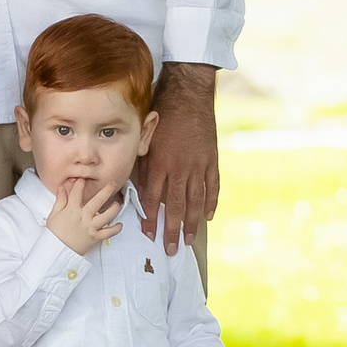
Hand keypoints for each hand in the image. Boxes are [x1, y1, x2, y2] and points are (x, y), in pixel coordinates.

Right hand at [46, 177, 124, 256]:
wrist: (57, 250)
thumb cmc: (55, 233)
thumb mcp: (54, 214)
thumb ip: (60, 199)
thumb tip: (62, 187)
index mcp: (72, 210)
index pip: (77, 192)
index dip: (81, 183)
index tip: (83, 179)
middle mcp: (84, 217)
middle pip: (98, 200)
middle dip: (107, 190)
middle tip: (112, 183)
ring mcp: (91, 227)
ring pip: (108, 215)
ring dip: (114, 208)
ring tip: (117, 204)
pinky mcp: (96, 237)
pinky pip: (110, 232)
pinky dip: (116, 229)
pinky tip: (119, 224)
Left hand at [136, 64, 220, 253]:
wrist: (187, 97)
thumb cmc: (161, 117)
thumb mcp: (145, 140)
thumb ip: (141, 164)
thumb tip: (133, 187)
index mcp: (159, 163)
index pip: (152, 199)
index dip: (149, 218)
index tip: (147, 234)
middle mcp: (179, 168)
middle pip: (176, 206)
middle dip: (172, 230)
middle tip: (170, 249)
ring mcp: (198, 165)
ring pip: (196, 201)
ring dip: (193, 223)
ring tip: (189, 240)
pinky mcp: (212, 160)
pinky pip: (213, 187)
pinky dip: (211, 203)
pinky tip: (208, 217)